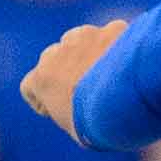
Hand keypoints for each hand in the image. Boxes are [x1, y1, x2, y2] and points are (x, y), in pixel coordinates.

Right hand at [20, 19, 128, 142]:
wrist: (129, 99)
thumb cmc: (99, 123)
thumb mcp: (76, 130)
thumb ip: (69, 114)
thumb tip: (80, 115)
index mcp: (42, 79)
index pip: (30, 85)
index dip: (43, 98)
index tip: (59, 107)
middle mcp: (58, 52)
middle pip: (54, 57)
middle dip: (66, 71)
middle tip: (87, 91)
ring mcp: (85, 37)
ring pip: (81, 39)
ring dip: (89, 52)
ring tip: (109, 74)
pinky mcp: (112, 30)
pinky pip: (111, 35)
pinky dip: (118, 46)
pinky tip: (130, 65)